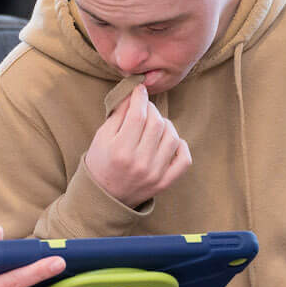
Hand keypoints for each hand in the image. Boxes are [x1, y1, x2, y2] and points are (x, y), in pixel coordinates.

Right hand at [82, 85, 191, 208]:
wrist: (105, 197)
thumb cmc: (101, 163)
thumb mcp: (101, 137)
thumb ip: (118, 115)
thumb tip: (134, 95)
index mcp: (120, 151)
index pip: (137, 115)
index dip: (140, 98)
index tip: (139, 89)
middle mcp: (140, 163)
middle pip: (156, 124)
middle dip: (152, 109)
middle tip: (145, 107)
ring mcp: (155, 174)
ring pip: (173, 137)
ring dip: (166, 125)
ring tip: (156, 124)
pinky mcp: (165, 183)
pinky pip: (184, 159)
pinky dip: (180, 146)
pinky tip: (169, 141)